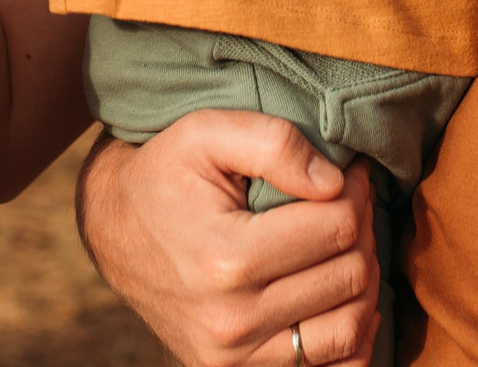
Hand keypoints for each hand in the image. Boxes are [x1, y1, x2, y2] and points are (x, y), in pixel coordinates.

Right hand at [79, 111, 379, 365]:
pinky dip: (351, 334)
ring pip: (348, 326)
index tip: (350, 173)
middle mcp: (231, 320)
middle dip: (361, 230)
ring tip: (345, 244)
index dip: (356, 191)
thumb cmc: (165, 174)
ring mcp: (233, 356)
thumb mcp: (206, 132)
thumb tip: (334, 182)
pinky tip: (342, 296)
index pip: (336, 228)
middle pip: (347, 276)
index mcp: (226, 259)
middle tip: (350, 202)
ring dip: (362, 279)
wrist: (115, 229)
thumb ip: (274, 143)